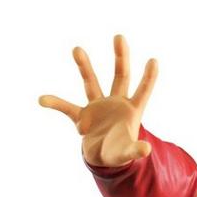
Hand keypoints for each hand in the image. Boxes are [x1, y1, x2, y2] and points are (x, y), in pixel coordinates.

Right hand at [40, 34, 157, 166]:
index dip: (149, 78)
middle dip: (120, 58)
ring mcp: (98, 107)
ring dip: (85, 67)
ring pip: (91, 83)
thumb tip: (146, 150)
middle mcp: (116, 104)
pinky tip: (42, 99)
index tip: (154, 61)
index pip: (142, 92)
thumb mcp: (127, 153)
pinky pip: (66, 107)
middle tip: (119, 37)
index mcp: (131, 112)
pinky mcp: (82, 117)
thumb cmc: (118, 154)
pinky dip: (55, 104)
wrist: (102, 159)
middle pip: (120, 76)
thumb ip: (135, 151)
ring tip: (77, 49)